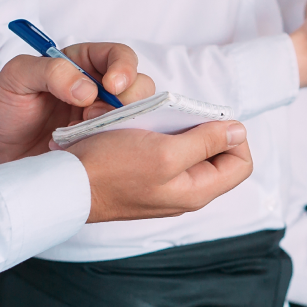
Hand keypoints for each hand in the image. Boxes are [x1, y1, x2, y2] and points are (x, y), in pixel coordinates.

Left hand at [0, 42, 155, 169]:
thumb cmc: (1, 106)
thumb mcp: (18, 76)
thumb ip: (51, 72)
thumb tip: (87, 90)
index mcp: (81, 63)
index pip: (118, 56)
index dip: (124, 68)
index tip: (112, 86)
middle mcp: (97, 89)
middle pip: (137, 86)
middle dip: (128, 100)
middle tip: (96, 115)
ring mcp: (99, 119)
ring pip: (134, 116)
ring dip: (118, 125)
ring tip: (85, 133)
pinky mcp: (97, 146)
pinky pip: (119, 144)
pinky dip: (109, 147)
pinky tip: (82, 149)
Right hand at [69, 121, 253, 221]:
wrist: (66, 184)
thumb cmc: (111, 169)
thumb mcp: (165, 152)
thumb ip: (206, 143)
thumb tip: (239, 132)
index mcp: (197, 191)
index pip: (240, 163)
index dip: (232, 136)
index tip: (209, 118)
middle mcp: (184, 191)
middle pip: (217, 155)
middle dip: (205, 129)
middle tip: (181, 115)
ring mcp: (164, 185)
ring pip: (190, 150)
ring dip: (180, 128)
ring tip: (160, 118)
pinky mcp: (145, 176)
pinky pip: (166, 151)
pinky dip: (161, 134)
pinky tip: (145, 125)